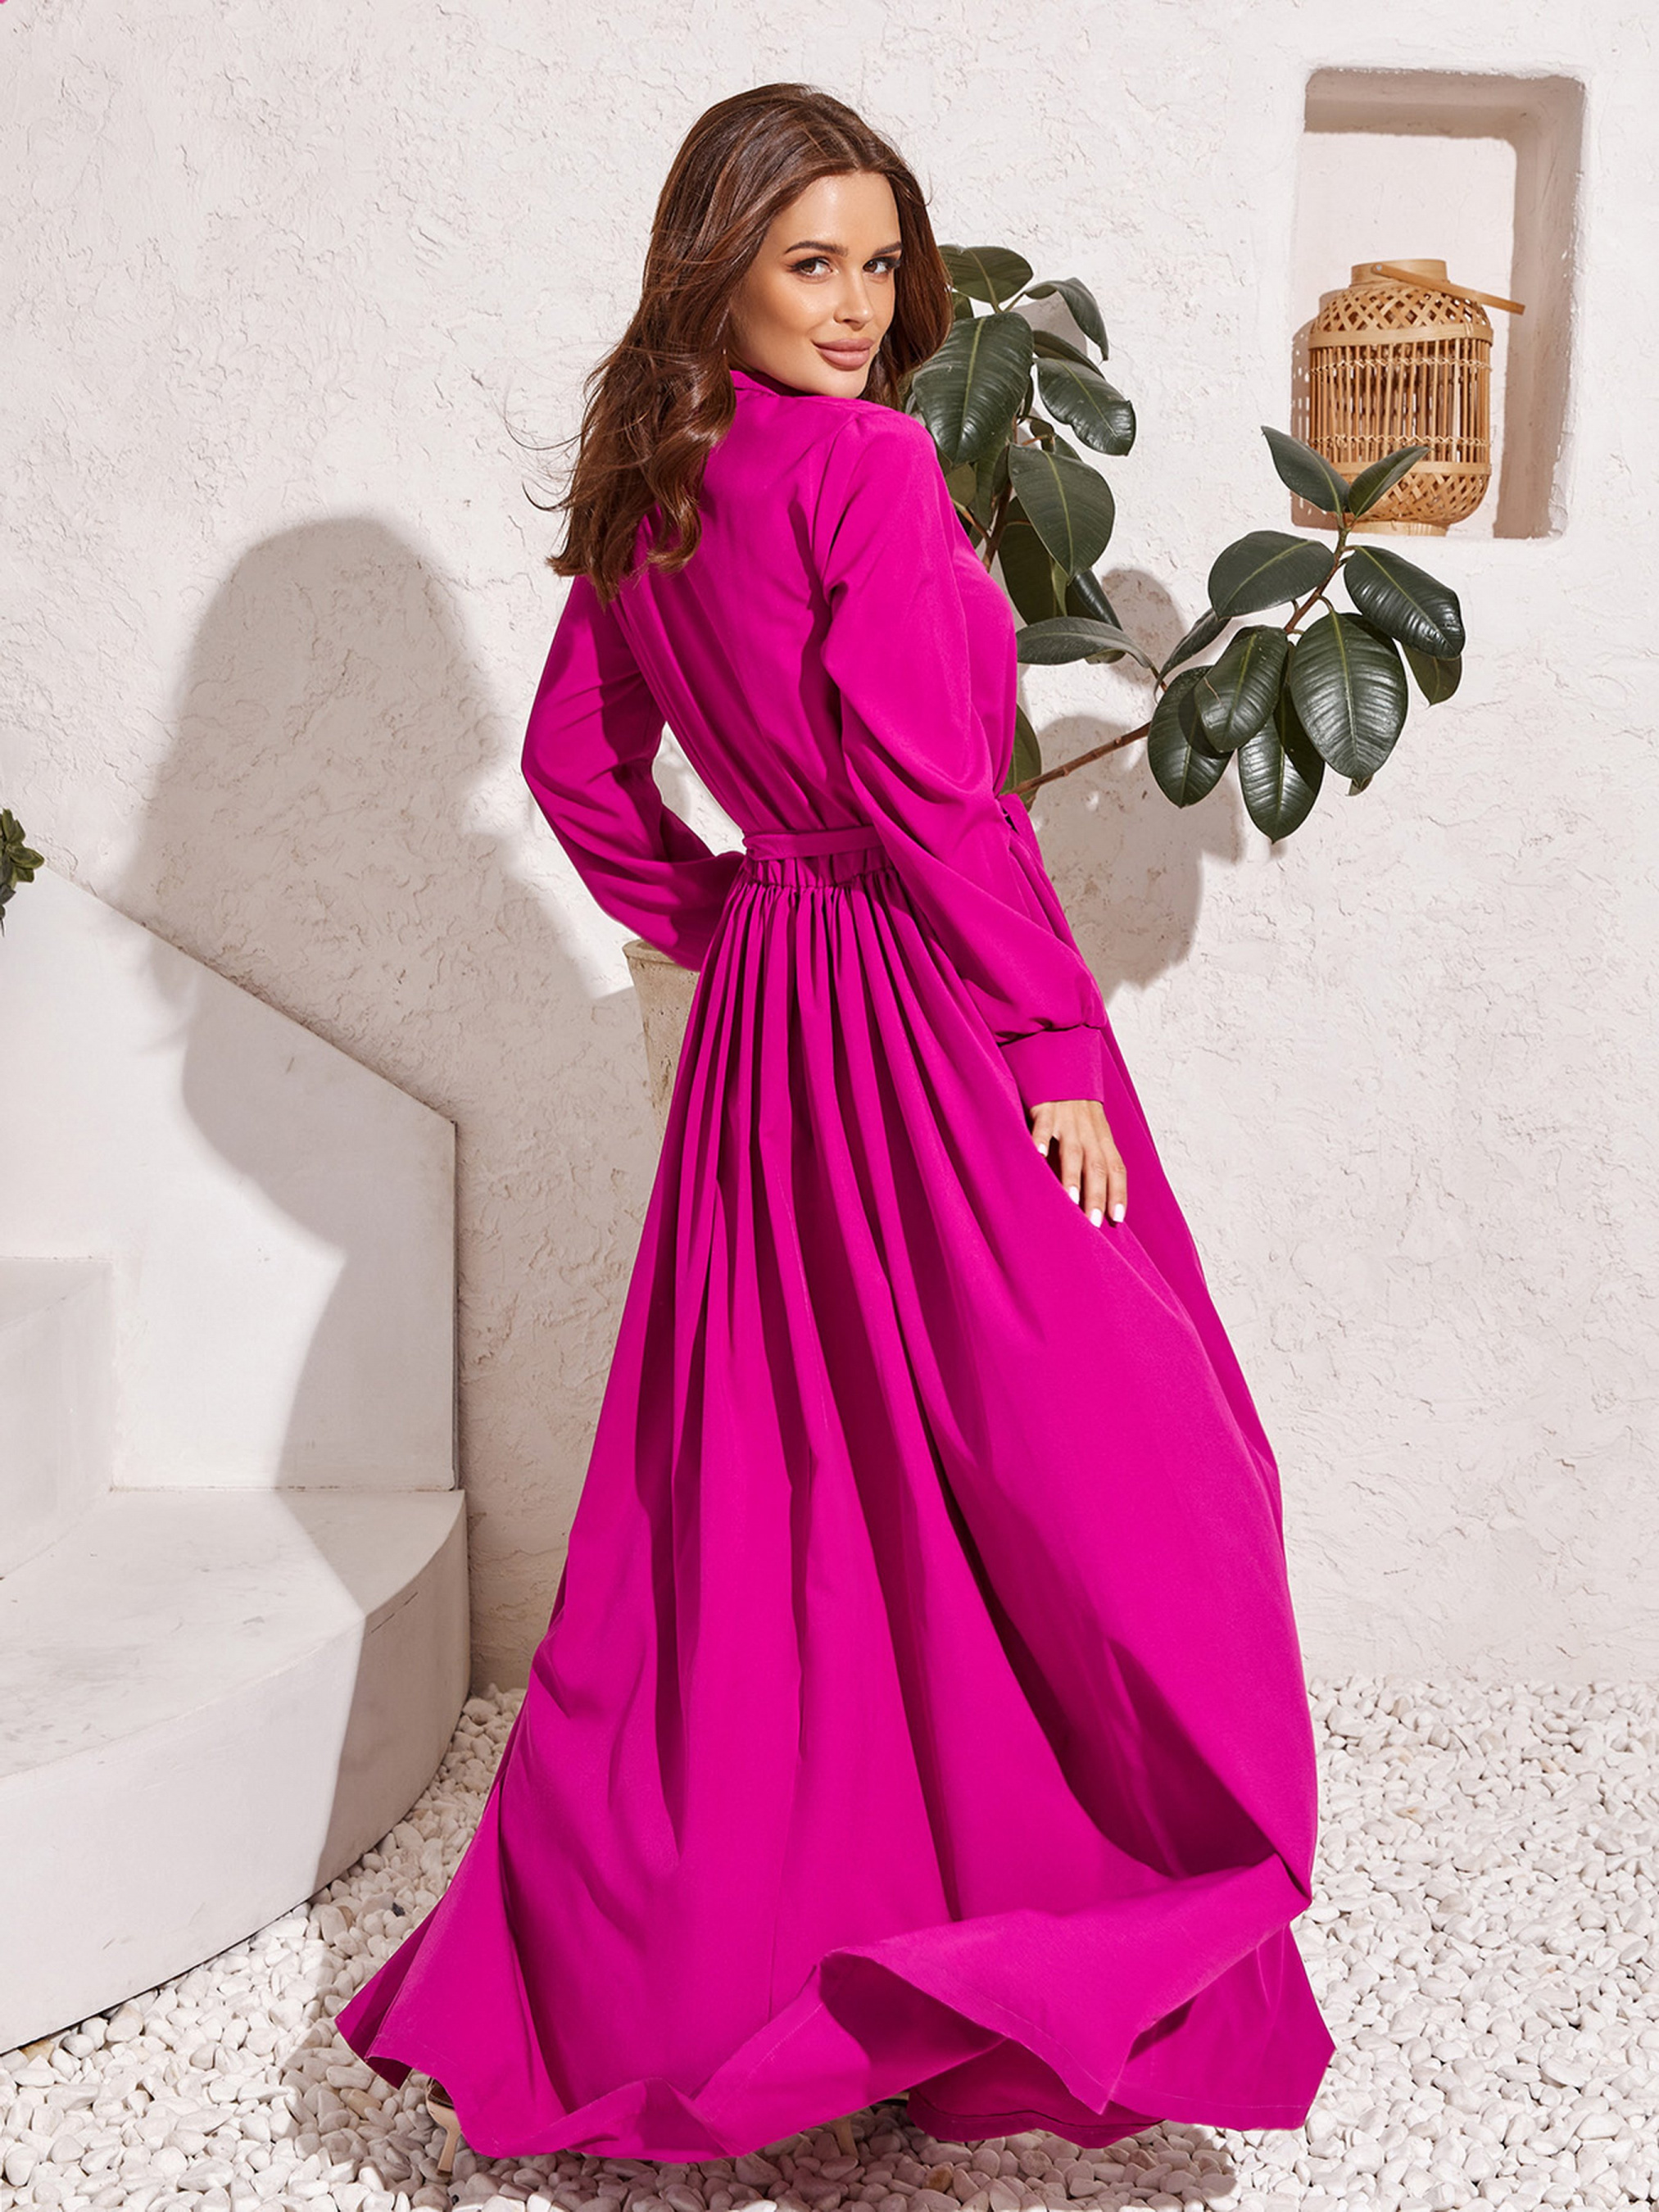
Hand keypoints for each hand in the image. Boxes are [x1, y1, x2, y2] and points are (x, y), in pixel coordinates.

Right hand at [1029, 1098, 1126, 1226]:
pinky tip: (1038, 1155)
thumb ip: (1094, 1160)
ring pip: (1073, 1150)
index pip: (1116, 1168)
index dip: (1118, 1192)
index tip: (1117, 1218)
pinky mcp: (1045, 1109)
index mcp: (1103, 1138)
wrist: (1064, 1066)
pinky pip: (1043, 1125)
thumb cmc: (1078, 1110)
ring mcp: (1068, 1119)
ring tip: (1070, 1200)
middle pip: (1097, 1166)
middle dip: (1097, 1194)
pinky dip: (1040, 1139)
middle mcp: (1089, 1131)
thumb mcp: (1092, 1131)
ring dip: (1072, 1176)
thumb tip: (1096, 1199)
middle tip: (1093, 1222)